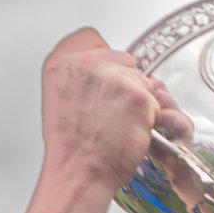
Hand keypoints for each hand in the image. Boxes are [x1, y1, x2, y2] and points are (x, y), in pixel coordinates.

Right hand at [40, 29, 190, 192]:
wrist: (79, 174)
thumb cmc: (71, 149)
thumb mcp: (59, 101)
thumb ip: (79, 78)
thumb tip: (104, 72)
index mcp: (62, 63)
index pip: (92, 38)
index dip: (104, 61)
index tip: (104, 78)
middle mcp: (87, 63)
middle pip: (123, 59)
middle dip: (125, 83)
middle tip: (110, 114)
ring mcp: (114, 77)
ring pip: (142, 81)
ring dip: (138, 103)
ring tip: (117, 126)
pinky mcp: (138, 95)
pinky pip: (154, 102)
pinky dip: (148, 119)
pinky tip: (129, 132)